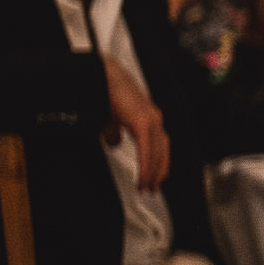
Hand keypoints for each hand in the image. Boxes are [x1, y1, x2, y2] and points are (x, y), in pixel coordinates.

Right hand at [102, 57, 170, 190]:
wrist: (101, 76)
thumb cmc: (105, 92)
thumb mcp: (110, 117)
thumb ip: (115, 131)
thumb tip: (114, 143)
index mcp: (149, 117)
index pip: (161, 145)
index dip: (160, 162)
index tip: (157, 178)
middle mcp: (154, 118)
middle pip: (163, 151)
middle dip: (158, 171)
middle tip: (152, 188)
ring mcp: (151, 119)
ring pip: (157, 153)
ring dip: (152, 172)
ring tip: (146, 186)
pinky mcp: (142, 122)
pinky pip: (147, 149)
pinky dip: (146, 164)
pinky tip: (143, 175)